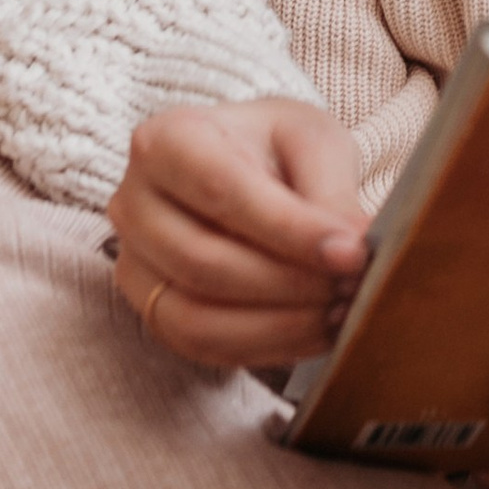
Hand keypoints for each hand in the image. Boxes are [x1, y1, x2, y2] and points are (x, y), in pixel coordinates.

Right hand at [108, 96, 367, 369]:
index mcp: (165, 140)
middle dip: (289, 283)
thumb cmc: (275, 148)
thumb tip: (354, 248)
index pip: (223, 191)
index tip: (352, 253)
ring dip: (279, 325)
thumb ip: (330, 189)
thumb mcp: (311, 141)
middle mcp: (133, 204)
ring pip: (196, 317)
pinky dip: (266, 348)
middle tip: (355, 286)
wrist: (244, 168)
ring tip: (341, 312)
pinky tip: (317, 332)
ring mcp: (133, 264)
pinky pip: (200, 347)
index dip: (289, 230)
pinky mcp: (150, 311)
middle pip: (203, 262)